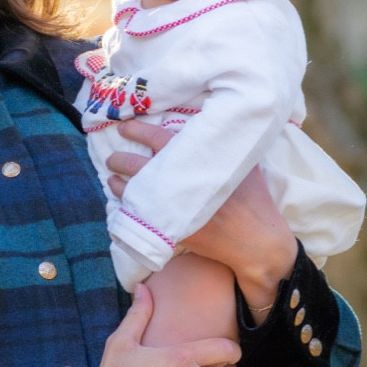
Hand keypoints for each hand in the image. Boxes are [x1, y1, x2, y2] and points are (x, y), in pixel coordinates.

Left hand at [107, 124, 295, 319]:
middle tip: (112, 158)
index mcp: (193, 159)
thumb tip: (213, 127)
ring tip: (112, 180)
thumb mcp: (242, 163)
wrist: (255, 240)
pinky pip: (138, 216)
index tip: (124, 127)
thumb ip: (223, 144)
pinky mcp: (168, 229)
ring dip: (117, 185)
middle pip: (136, 165)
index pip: (156, 137)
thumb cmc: (254, 198)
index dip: (137, 129)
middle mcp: (176, 180)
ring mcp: (170, 206)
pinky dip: (128, 209)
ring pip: (131, 192)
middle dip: (119, 159)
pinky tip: (123, 206)